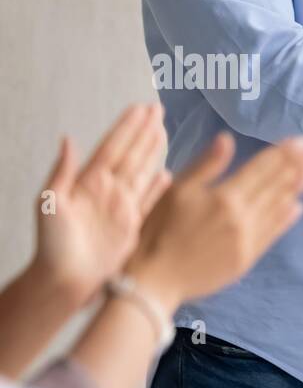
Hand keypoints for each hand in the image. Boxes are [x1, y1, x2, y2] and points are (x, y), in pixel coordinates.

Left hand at [32, 103, 168, 305]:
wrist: (65, 279)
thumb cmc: (52, 244)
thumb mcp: (49, 203)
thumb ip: (62, 172)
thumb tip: (68, 138)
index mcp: (89, 182)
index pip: (113, 147)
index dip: (126, 127)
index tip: (140, 108)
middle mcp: (108, 190)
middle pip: (131, 153)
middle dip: (144, 131)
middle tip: (158, 109)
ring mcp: (122, 207)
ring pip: (142, 171)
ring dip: (153, 150)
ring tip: (164, 130)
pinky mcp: (132, 226)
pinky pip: (149, 200)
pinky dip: (159, 187)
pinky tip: (168, 174)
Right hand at [124, 134, 302, 310]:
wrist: (154, 280)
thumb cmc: (157, 230)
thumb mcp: (176, 191)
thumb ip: (205, 165)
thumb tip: (227, 138)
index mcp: (225, 196)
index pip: (262, 168)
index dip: (283, 153)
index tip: (301, 142)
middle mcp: (243, 217)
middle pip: (275, 186)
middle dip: (296, 166)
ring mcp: (248, 239)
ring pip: (278, 208)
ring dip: (295, 189)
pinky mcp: (247, 258)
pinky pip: (272, 234)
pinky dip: (286, 219)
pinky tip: (296, 207)